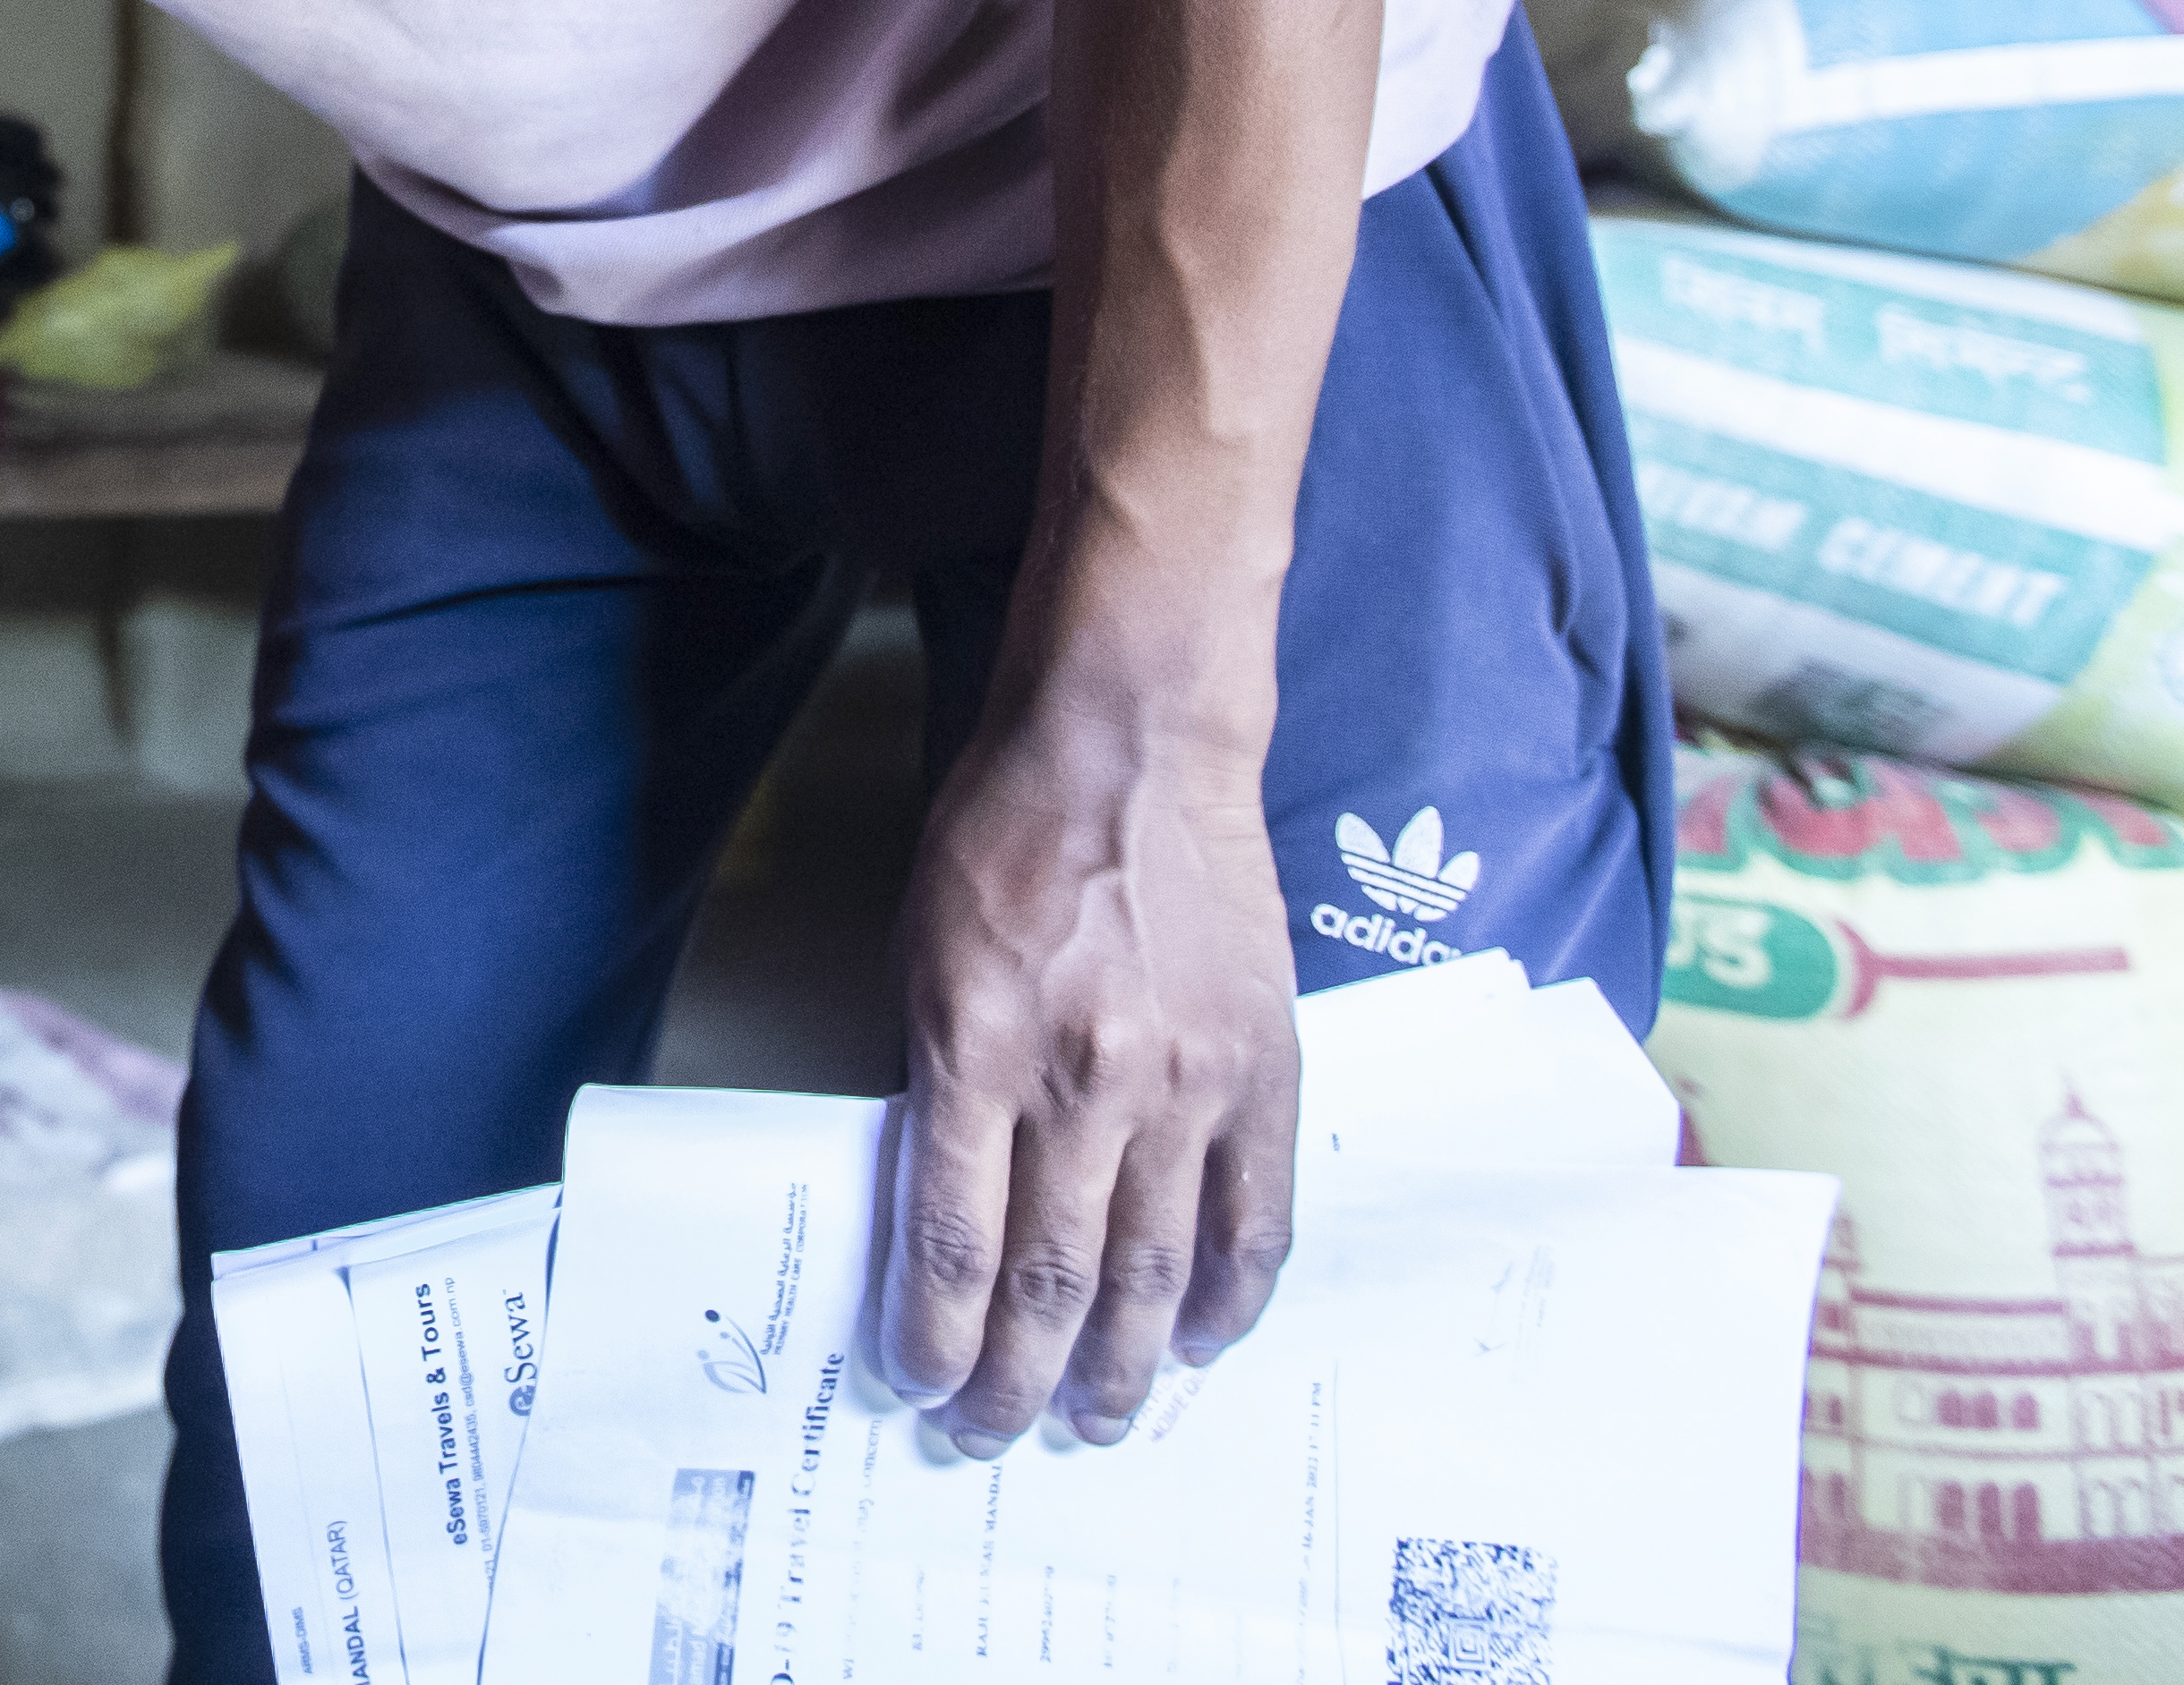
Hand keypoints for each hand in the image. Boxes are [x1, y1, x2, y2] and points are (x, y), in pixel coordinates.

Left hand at [874, 700, 1299, 1451]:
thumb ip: (932, 1083)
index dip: (936, 1340)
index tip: (919, 1388)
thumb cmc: (1003, 837)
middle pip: (1052, 1283)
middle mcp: (1087, 1082)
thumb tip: (938, 1210)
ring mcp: (1187, 1083)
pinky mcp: (1264, 1072)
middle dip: (1017, 1384)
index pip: (953, 1244)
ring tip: (1095, 1422)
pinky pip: (1256, 1220)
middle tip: (994, 1435)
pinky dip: (1227, 1301)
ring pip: (1153, 1273)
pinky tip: (1196, 1344)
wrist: (1132, 747)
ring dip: (1120, 1367)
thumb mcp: (919, 953)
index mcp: (980, 1049)